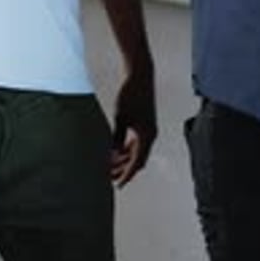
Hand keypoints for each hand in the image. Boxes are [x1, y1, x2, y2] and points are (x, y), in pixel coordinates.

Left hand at [112, 61, 156, 186]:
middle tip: (109, 176)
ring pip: (137, 151)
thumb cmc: (130, 94)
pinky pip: (137, 141)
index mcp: (146, 136)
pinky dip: (128, 148)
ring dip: (125, 158)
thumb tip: (112, 153)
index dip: (127, 175)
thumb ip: (117, 137)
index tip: (118, 184)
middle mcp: (150, 134)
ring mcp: (148, 128)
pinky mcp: (145, 122)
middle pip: (138, 159)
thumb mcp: (120, 117)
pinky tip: (116, 150)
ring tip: (110, 164)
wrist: (139, 75)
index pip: (137, 163)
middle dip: (124, 168)